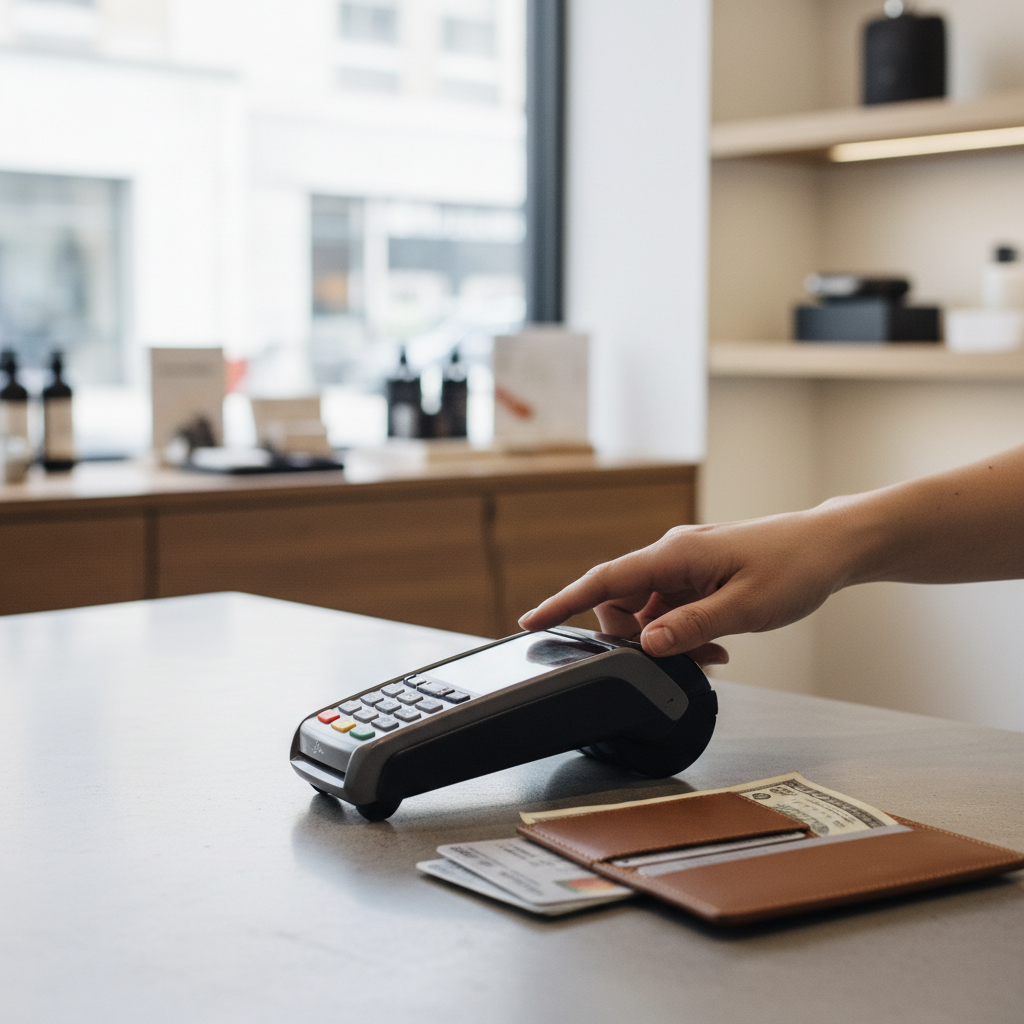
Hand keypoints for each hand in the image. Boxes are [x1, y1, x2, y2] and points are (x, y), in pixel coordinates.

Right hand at [518, 508, 850, 663]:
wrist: (832, 547)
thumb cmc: (795, 567)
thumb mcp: (744, 607)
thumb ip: (692, 627)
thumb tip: (648, 645)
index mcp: (675, 554)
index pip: (604, 580)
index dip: (564, 602)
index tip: (530, 621)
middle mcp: (673, 555)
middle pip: (623, 602)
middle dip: (637, 639)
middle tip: (674, 662)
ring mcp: (686, 565)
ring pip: (650, 610)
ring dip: (669, 639)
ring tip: (712, 654)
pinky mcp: (701, 574)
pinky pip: (674, 608)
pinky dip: (686, 631)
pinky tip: (717, 646)